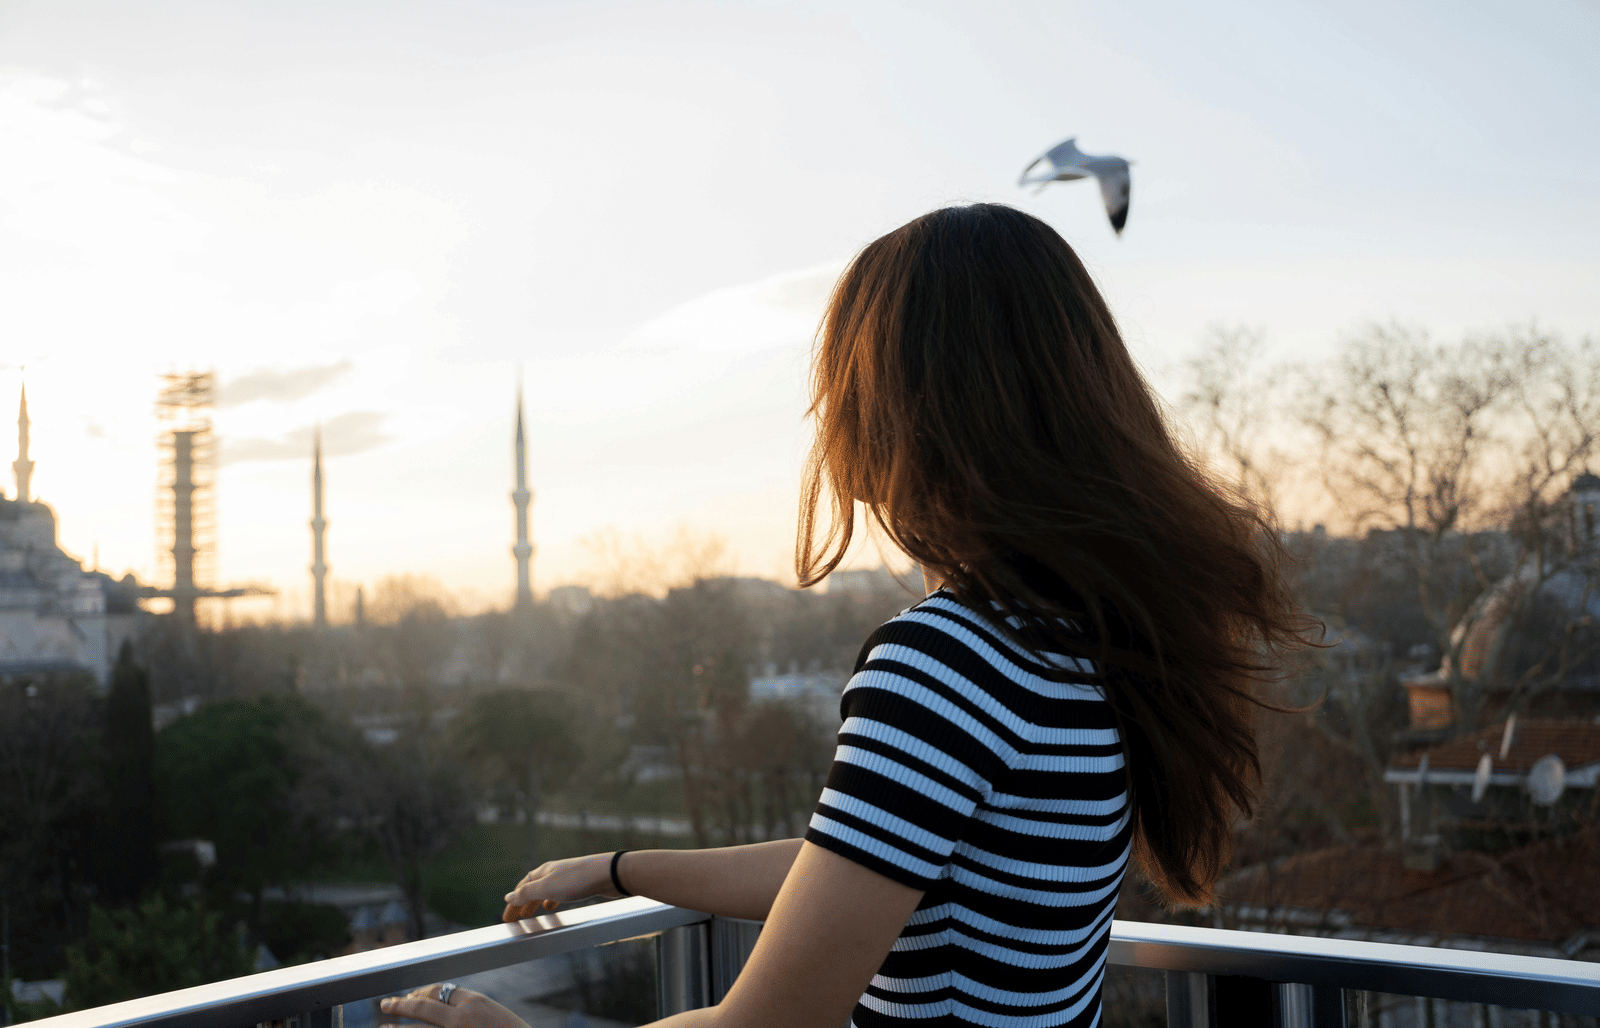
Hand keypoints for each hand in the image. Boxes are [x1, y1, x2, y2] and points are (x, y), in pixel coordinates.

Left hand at [380, 985, 525, 1027]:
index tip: (410, 996)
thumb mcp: (492, 1013)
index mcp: (473, 1002)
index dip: (420, 992)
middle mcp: (461, 1018)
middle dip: (401, 1006)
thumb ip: (469, 1008)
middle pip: (422, 1007)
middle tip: (386, 1005)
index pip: (438, 991)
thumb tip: (444, 1006)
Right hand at [501, 852, 616, 921]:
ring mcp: (567, 877)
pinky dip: (551, 901)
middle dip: (522, 904)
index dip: (513, 903)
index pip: (522, 887)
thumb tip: (508, 897)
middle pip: (532, 889)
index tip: (507, 918)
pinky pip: (558, 894)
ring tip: (531, 915)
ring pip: (545, 891)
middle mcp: (553, 872)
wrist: (609, 873)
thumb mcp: (548, 888)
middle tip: (515, 919)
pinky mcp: (580, 884)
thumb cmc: (578, 879)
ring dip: (535, 903)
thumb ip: (527, 893)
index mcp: (543, 871)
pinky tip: (553, 907)